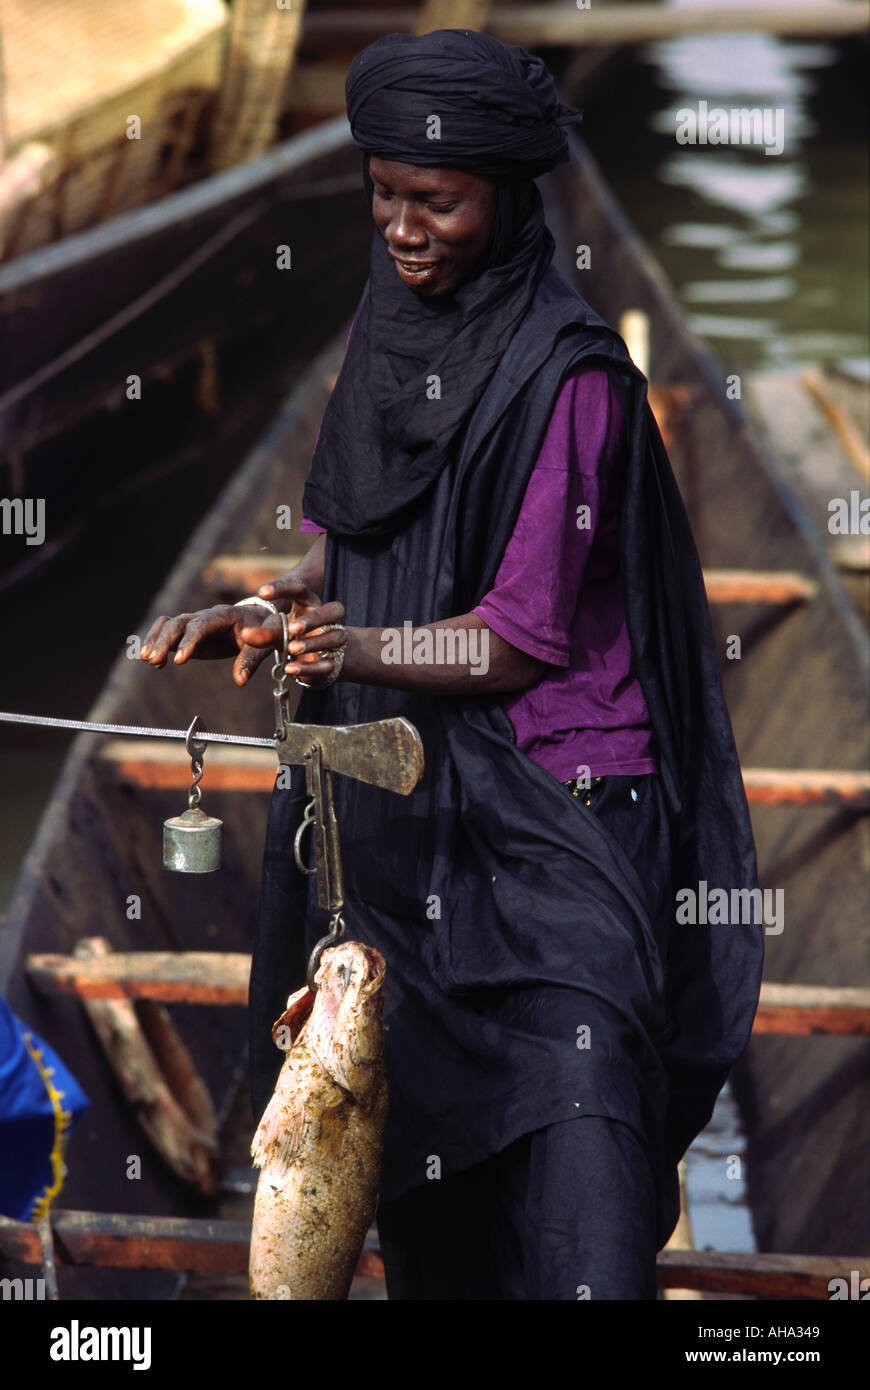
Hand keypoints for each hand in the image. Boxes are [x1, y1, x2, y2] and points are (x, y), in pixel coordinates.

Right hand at [140, 603, 284, 686]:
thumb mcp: (263, 643)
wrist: (256, 620)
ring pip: (168, 625)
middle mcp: (204, 616)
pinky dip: (157, 643)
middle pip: (178, 623)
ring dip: (154, 640)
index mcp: (223, 615)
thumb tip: (240, 680)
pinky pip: (167, 633)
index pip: (201, 625)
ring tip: (146, 660)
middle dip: (164, 641)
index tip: (179, 660)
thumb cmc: (261, 629)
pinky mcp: (188, 634)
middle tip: (153, 661)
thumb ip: (250, 659)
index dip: (189, 641)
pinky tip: (155, 663)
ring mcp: (194, 623)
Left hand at [251, 578, 346, 687]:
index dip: (282, 589)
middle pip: (334, 610)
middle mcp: (326, 620)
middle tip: (292, 628)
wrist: (310, 659)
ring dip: (313, 643)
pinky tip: (290, 668)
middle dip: (314, 619)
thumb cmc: (291, 636)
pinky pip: (326, 664)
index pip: (300, 589)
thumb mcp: (276, 632)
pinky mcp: (331, 663)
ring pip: (335, 637)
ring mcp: (332, 640)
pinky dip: (308, 667)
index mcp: (309, 603)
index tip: (261, 593)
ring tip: (292, 649)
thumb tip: (245, 634)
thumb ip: (262, 633)